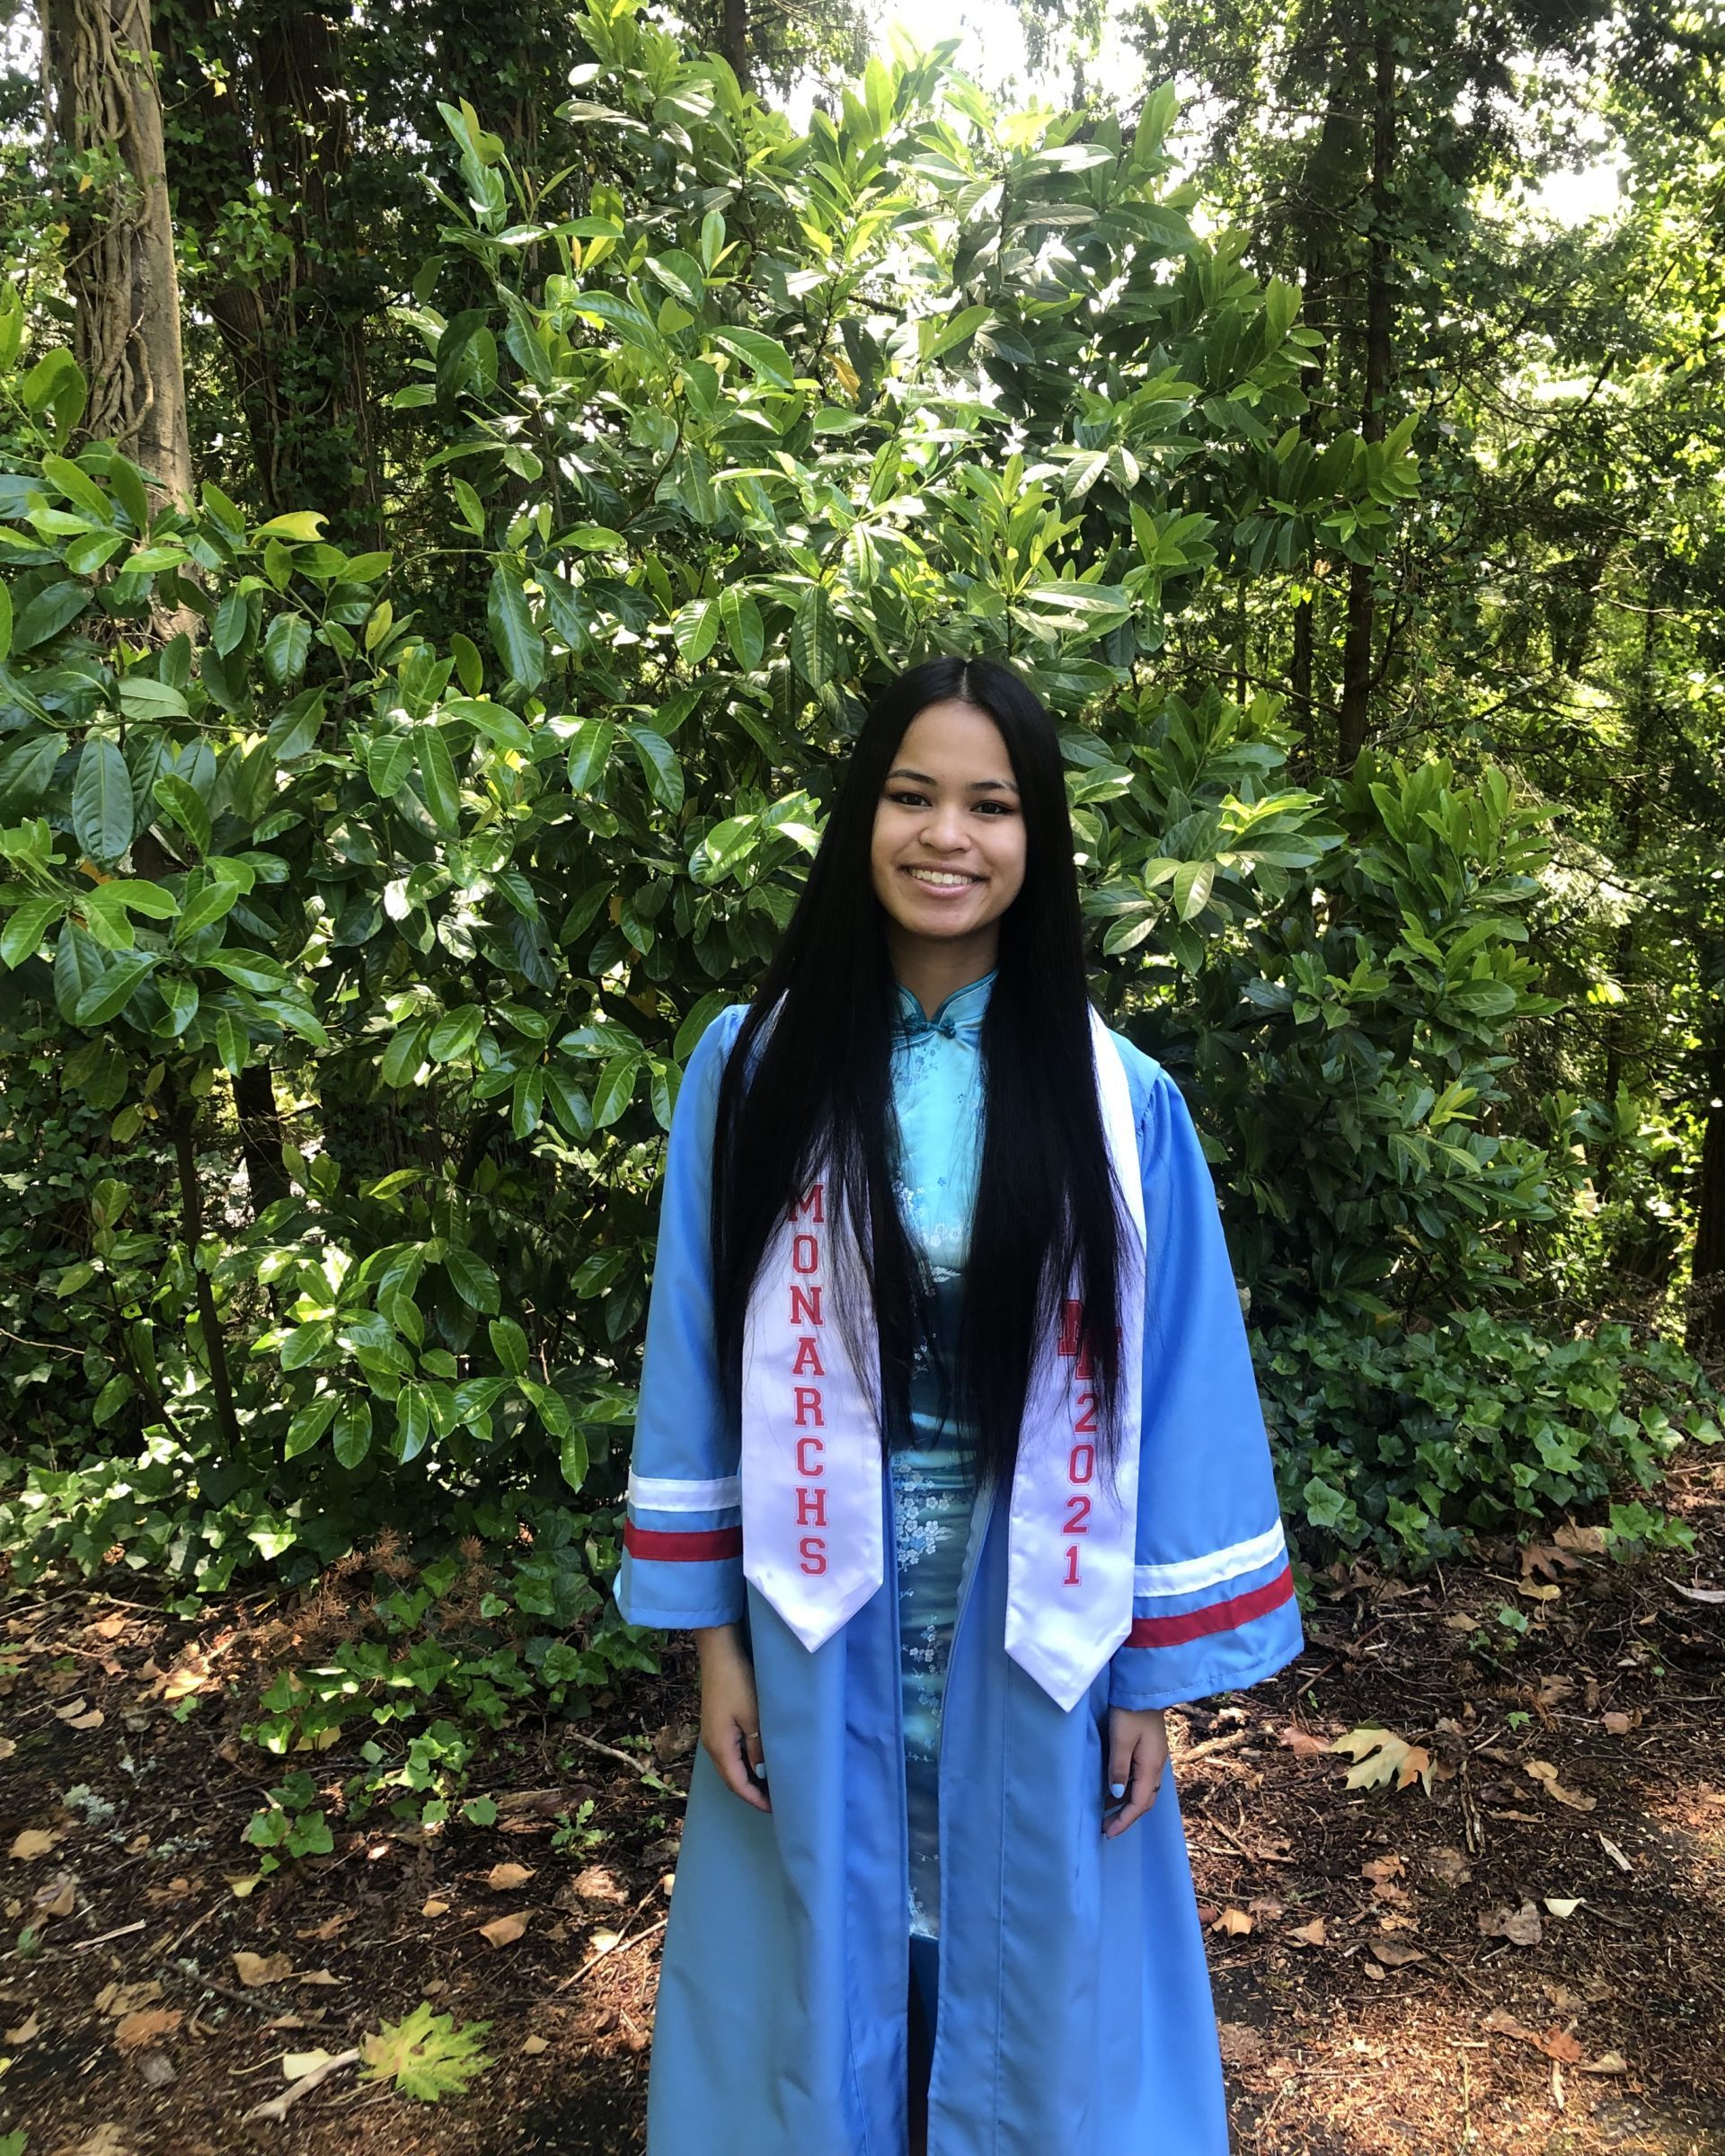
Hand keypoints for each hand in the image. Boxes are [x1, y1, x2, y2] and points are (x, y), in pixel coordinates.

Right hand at [694, 1623, 769, 1812]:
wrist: (718, 1654)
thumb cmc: (738, 1683)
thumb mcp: (753, 1716)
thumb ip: (758, 1747)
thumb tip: (762, 1772)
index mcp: (720, 1747)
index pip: (737, 1785)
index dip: (755, 1799)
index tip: (774, 1809)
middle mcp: (711, 1746)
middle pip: (731, 1780)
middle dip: (750, 1793)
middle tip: (774, 1801)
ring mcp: (711, 1735)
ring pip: (729, 1768)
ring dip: (747, 1780)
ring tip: (768, 1786)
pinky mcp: (715, 1726)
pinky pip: (728, 1755)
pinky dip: (742, 1766)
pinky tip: (756, 1762)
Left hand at [1103, 1706, 1168, 1838]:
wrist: (1144, 1686)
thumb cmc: (1129, 1711)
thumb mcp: (1120, 1739)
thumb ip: (1118, 1768)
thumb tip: (1117, 1795)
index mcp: (1151, 1766)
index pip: (1140, 1803)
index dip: (1125, 1820)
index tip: (1108, 1833)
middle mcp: (1156, 1765)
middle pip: (1144, 1800)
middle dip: (1127, 1816)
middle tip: (1106, 1827)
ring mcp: (1154, 1757)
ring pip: (1143, 1790)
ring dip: (1127, 1804)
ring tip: (1106, 1812)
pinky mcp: (1149, 1749)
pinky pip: (1140, 1778)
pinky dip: (1128, 1789)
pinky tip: (1114, 1789)